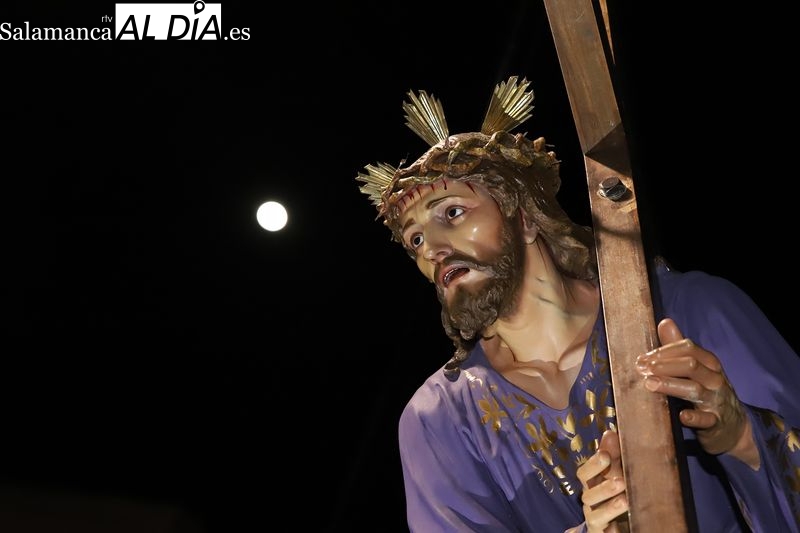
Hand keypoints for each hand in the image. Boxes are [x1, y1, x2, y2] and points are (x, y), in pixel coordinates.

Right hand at [576, 429, 628, 531]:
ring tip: (626, 500)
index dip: (593, 465)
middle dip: (604, 487)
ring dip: (610, 507)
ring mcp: (595, 520)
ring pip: (595, 515)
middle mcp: (590, 502)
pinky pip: (604, 532)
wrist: (608, 526)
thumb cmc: (612, 494)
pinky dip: (612, 528)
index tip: (605, 455)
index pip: (584, 473)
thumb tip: (610, 432)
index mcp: (591, 485)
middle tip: (621, 480)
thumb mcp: (614, 472)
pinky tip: (622, 522)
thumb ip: (612, 454)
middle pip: (588, 494)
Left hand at [636, 318, 750, 458]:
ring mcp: (716, 401)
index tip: (641, 359)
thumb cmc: (708, 392)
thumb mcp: (696, 369)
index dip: (663, 351)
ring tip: (650, 384)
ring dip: (671, 385)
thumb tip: (664, 322)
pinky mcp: (716, 423)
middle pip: (690, 364)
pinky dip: (694, 417)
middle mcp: (714, 379)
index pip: (687, 348)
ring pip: (695, 389)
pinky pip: (707, 420)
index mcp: (708, 363)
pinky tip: (681, 416)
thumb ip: (678, 348)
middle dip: (663, 365)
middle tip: (640, 369)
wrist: (733, 428)